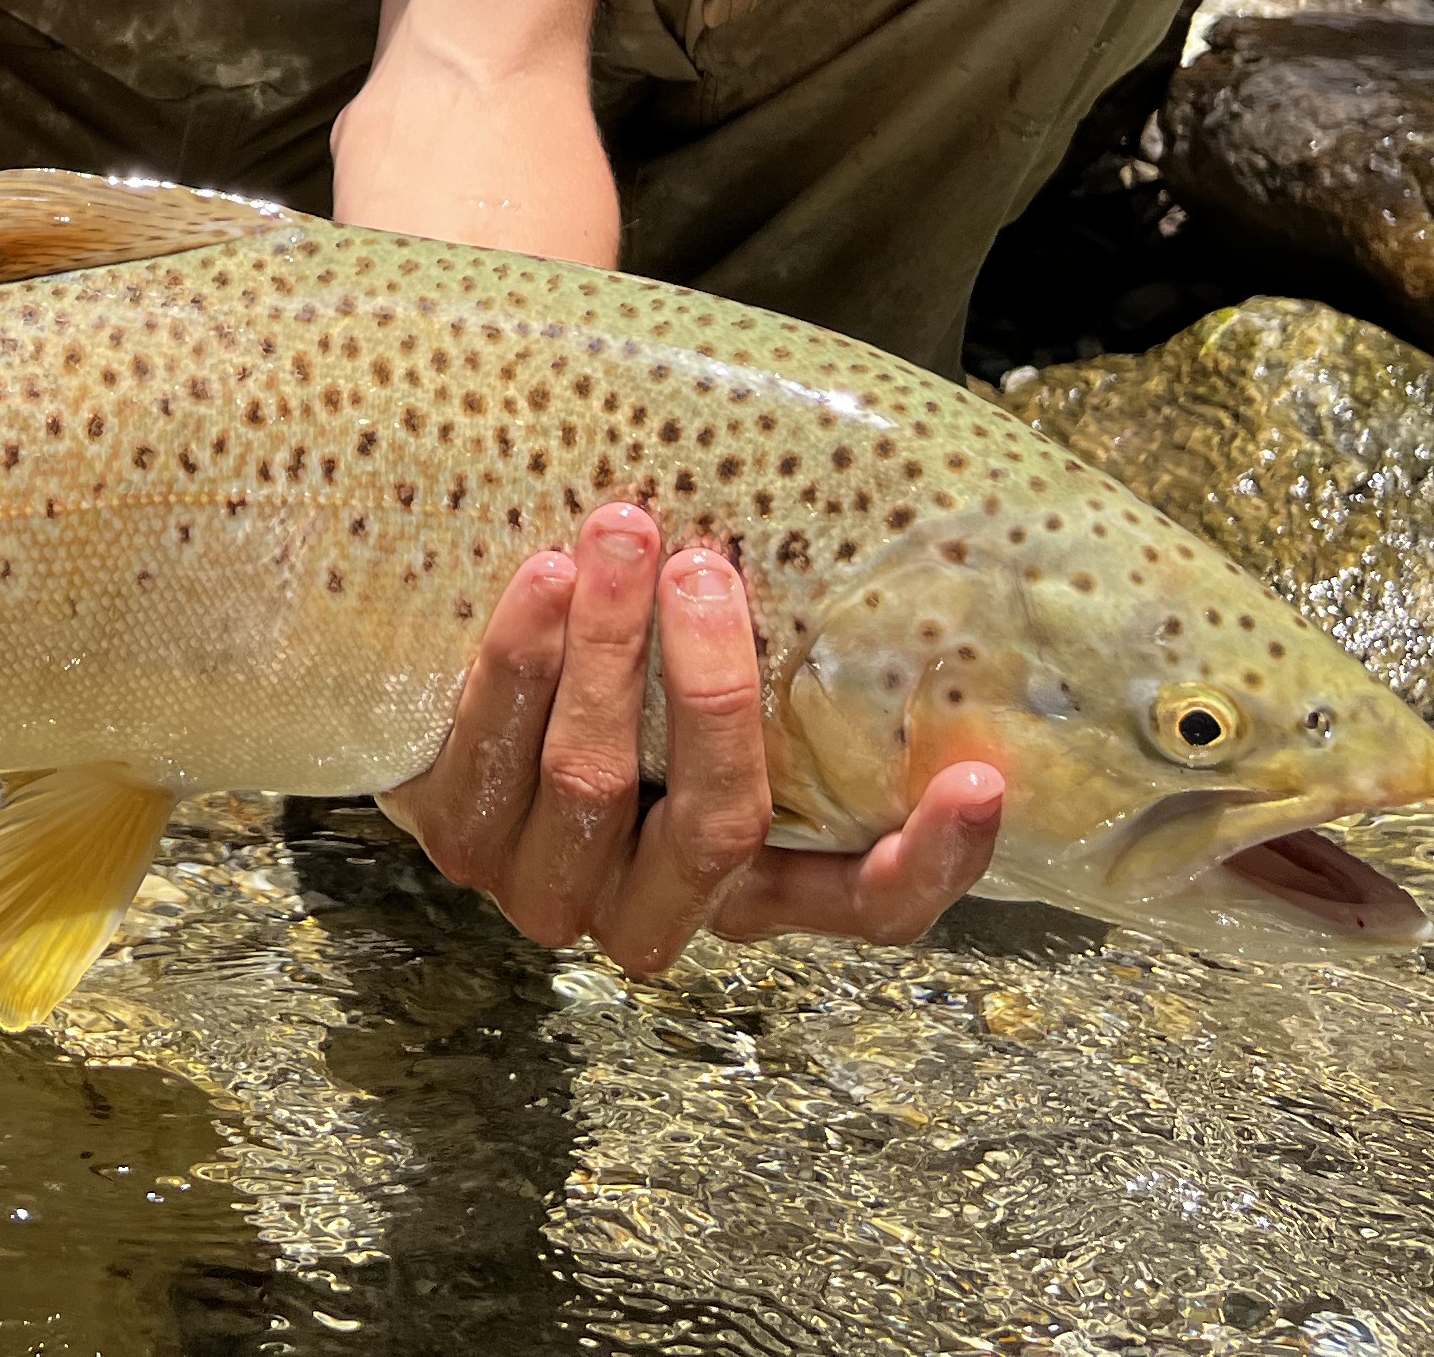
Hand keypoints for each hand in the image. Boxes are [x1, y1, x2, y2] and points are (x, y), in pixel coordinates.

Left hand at [379, 505, 1005, 974]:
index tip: (981, 780)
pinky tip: (542, 577)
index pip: (867, 910)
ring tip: (621, 534)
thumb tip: (876, 523)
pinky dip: (521, 659)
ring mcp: (551, 887)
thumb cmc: (624, 668)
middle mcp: (657, 907)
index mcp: (752, 886)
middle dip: (713, 691)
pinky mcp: (459, 842)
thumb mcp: (712, 677)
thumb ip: (786, 650)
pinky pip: (491, 752)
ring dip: (609, 648)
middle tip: (709, 569)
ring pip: (594, 780)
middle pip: (717, 826)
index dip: (930, 862)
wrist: (451, 689)